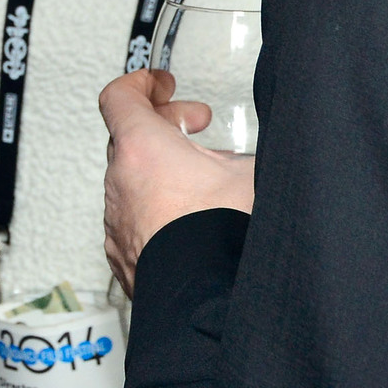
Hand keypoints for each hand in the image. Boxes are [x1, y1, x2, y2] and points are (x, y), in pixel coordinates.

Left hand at [100, 68, 254, 293]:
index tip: (161, 83)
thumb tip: (270, 147)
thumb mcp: (252, 173)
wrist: (206, 305)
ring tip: (202, 180)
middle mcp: (120, 183)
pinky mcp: (123, 256)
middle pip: (129, 136)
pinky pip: (135, 219)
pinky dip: (156, 209)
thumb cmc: (221, 240)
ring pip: (133, 181)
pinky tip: (189, 220)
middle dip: (164, 125)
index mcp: (142, 149)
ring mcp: (117, 223)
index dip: (141, 82)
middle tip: (195, 125)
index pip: (120, 96)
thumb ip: (247, 150)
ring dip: (161, 171)